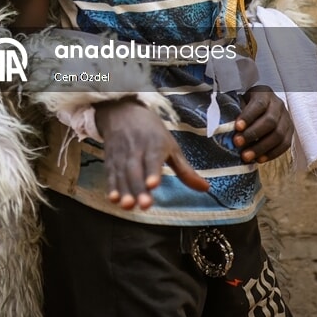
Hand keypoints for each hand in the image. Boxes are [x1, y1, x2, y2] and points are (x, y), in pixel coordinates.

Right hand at [95, 98, 209, 209]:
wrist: (121, 110)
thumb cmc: (151, 131)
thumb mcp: (170, 146)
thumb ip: (185, 170)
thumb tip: (206, 189)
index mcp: (154, 143)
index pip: (152, 158)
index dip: (152, 172)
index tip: (153, 185)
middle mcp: (135, 148)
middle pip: (135, 170)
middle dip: (139, 188)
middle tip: (144, 205)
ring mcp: (121, 153)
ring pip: (121, 173)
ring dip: (124, 190)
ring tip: (128, 206)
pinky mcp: (110, 158)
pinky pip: (110, 173)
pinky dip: (111, 186)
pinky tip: (113, 199)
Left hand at [234, 86, 293, 163]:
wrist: (261, 105)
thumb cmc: (245, 104)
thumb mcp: (239, 101)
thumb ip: (235, 111)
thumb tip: (225, 127)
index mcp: (264, 94)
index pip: (258, 105)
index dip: (248, 116)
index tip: (237, 127)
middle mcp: (278, 105)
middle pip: (270, 121)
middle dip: (253, 134)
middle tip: (237, 143)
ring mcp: (286, 118)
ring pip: (278, 135)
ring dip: (261, 148)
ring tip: (246, 156)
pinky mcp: (290, 131)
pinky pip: (285, 145)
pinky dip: (272, 153)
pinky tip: (259, 159)